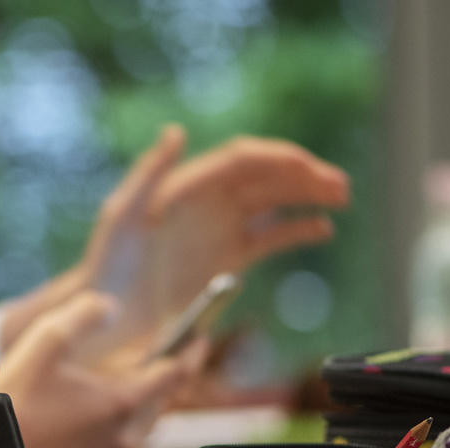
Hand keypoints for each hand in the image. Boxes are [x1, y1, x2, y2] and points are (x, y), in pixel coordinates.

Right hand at [0, 293, 203, 447]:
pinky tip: (90, 422)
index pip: (172, 374)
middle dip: (165, 381)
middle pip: (157, 405)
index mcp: (121, 402)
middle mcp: (121, 436)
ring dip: (137, 409)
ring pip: (135, 431)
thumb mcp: (47, 339)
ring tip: (127, 390)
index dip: (189, 352)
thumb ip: (85, 313)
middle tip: (167, 361)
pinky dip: (110, 432)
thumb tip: (110, 306)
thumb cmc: (15, 399)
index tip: (198, 339)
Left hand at [77, 127, 349, 325]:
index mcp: (187, 187)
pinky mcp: (225, 259)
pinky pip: (268, 238)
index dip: (278, 159)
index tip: (310, 168)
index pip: (241, 160)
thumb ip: (150, 173)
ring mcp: (217, 230)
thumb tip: (176, 131)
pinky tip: (322, 229)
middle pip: (264, 177)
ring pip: (272, 202)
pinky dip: (296, 230)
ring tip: (342, 198)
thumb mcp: (123, 216)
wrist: (108, 315)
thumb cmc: (107, 265)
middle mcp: (206, 203)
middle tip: (341, 185)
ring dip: (307, 196)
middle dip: (303, 175)